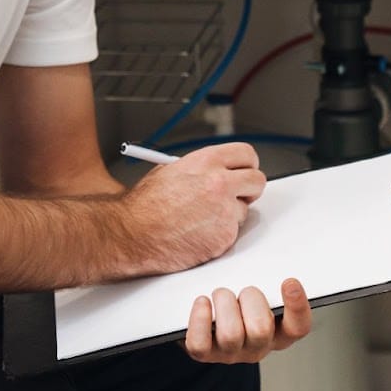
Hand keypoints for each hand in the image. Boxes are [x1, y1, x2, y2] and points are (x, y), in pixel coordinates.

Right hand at [119, 143, 265, 275]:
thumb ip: (199, 170)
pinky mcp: (225, 236)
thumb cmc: (144, 207)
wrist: (133, 234)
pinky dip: (219, 236)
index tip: (245, 171)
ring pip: (244, 210)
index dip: (247, 164)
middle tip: (238, 195)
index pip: (246, 154)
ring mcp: (225, 210)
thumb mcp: (169, 171)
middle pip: (257, 180)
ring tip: (200, 220)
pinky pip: (232, 233)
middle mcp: (220, 183)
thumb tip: (215, 171)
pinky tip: (197, 234)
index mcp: (206, 161)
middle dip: (249, 189)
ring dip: (229, 216)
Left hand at [184, 279, 313, 363]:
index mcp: (279, 331)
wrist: (204, 313)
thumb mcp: (257, 283)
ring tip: (220, 294)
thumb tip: (259, 237)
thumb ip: (267, 271)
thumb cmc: (238, 294)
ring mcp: (231, 353)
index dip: (297, 307)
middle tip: (244, 290)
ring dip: (224, 304)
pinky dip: (200, 318)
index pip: (299, 327)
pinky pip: (200, 343)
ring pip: (231, 334)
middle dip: (250, 299)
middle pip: (261, 329)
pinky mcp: (204, 354)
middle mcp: (258, 347)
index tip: (289, 281)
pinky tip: (202, 301)